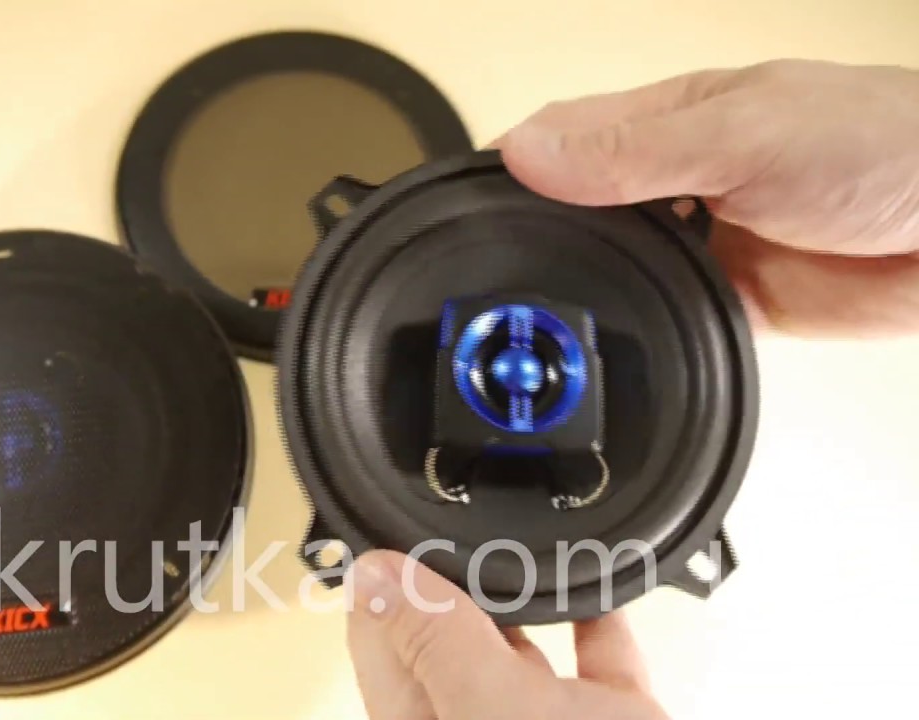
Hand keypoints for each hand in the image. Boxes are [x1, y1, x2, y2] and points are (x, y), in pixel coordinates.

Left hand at [346, 550, 667, 719]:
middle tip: (457, 521)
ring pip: (518, 652)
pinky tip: (596, 591)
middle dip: (449, 581)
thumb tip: (378, 575)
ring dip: (519, 596)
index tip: (397, 527)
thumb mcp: (497, 714)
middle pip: (447, 642)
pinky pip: (597, 666)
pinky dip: (596, 624)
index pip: (382, 644)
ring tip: (516, 545)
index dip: (385, 582)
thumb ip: (435, 645)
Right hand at [496, 59, 918, 337]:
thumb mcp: (742, 136)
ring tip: (527, 316)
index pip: (557, 138)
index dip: (502, 167)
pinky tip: (606, 339)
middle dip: (526, 237)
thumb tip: (525, 153)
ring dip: (577, 288)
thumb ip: (632, 153)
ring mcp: (701, 241)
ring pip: (610, 268)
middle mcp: (675, 180)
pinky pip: (661, 316)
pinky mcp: (729, 298)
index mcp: (667, 122)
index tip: (453, 205)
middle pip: (572, 209)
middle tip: (479, 279)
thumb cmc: (883, 142)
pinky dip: (633, 328)